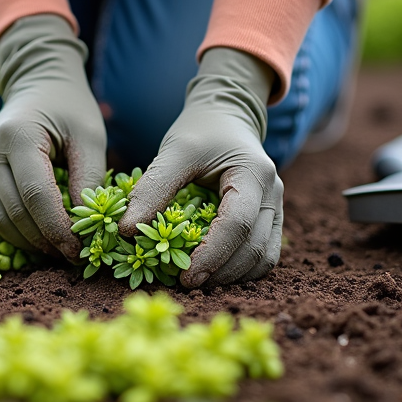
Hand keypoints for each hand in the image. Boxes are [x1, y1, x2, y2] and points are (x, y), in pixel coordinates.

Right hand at [0, 15, 106, 260]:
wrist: (38, 85)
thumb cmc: (69, 109)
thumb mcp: (89, 137)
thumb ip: (89, 179)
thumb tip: (87, 226)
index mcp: (18, 135)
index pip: (35, 194)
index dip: (57, 227)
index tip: (79, 249)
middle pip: (14, 211)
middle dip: (45, 240)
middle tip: (73, 255)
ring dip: (27, 242)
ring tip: (57, 250)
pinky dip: (10, 234)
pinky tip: (36, 238)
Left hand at [118, 47, 283, 286]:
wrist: (226, 117)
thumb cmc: (200, 131)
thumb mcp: (175, 150)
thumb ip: (153, 187)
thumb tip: (126, 231)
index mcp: (253, 173)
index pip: (238, 224)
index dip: (212, 254)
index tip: (183, 275)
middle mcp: (273, 193)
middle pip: (254, 248)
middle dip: (220, 272)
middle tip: (184, 284)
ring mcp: (275, 208)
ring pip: (263, 258)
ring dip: (231, 277)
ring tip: (196, 282)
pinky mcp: (268, 219)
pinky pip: (261, 255)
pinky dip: (239, 270)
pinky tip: (211, 274)